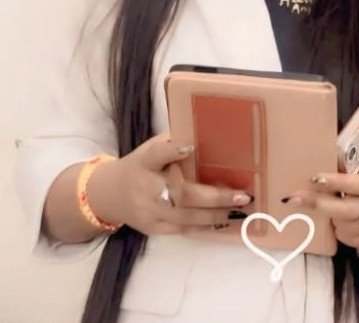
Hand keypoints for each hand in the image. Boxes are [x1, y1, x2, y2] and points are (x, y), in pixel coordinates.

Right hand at [86, 133, 252, 236]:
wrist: (108, 195)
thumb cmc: (139, 166)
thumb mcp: (149, 149)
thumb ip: (171, 144)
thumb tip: (203, 137)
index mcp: (145, 161)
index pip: (157, 154)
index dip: (173, 150)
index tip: (191, 146)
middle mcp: (147, 188)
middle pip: (183, 194)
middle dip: (216, 197)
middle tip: (242, 196)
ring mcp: (150, 212)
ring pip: (187, 217)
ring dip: (216, 215)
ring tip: (240, 211)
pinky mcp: (153, 229)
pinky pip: (183, 230)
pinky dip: (204, 226)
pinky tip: (223, 221)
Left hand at [288, 110, 358, 249]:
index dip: (337, 182)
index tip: (316, 176)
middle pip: (349, 211)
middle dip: (321, 205)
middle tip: (299, 195)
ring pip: (349, 229)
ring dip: (330, 218)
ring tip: (316, 203)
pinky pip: (356, 241)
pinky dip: (341, 232)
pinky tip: (333, 219)